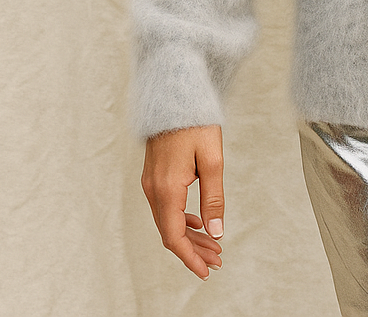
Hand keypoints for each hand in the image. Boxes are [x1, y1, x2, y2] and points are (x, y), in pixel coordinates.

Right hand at [141, 125, 224, 279]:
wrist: (175, 96)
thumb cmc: (195, 122)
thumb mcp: (212, 160)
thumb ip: (213, 198)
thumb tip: (216, 232)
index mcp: (167, 189)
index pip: (174, 236)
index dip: (190, 257)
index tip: (206, 270)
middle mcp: (153, 189)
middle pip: (171, 232)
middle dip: (193, 250)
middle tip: (216, 261)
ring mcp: (151, 182)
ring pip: (168, 220)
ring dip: (189, 236)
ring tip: (212, 246)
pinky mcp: (155, 175)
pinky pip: (166, 207)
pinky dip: (182, 220)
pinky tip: (197, 222)